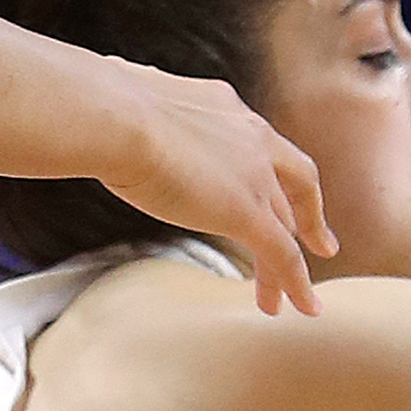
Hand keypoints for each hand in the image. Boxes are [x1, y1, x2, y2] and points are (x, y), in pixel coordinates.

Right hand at [89, 57, 334, 313]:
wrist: (116, 116)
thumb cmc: (102, 106)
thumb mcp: (124, 102)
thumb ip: (127, 112)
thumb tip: (92, 109)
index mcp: (225, 107)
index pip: (261, 145)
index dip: (276, 171)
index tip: (283, 189)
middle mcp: (251, 136)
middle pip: (289, 186)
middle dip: (303, 219)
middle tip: (319, 245)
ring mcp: (255, 175)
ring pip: (286, 227)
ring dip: (290, 265)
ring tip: (296, 300)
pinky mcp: (248, 211)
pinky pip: (282, 255)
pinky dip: (296, 283)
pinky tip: (303, 308)